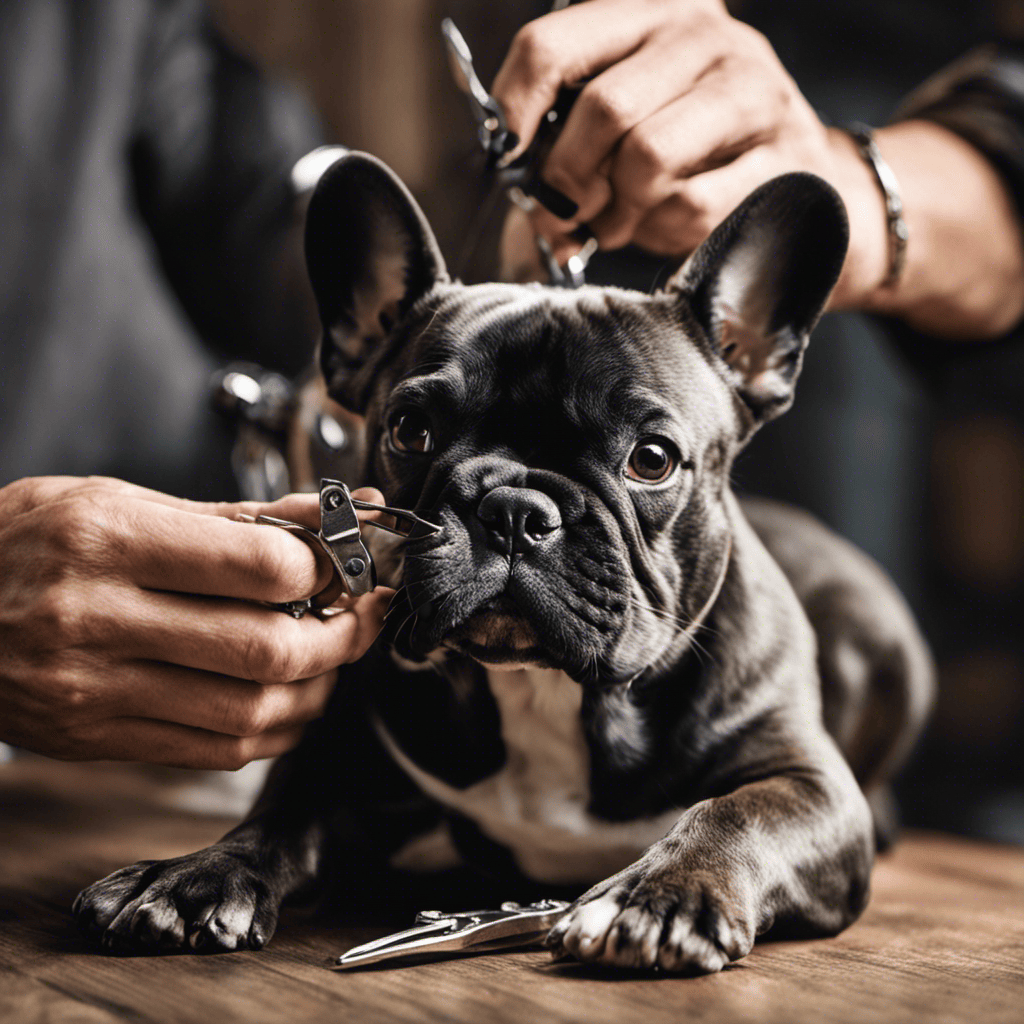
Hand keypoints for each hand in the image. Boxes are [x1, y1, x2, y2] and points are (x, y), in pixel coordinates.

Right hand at [0, 476, 393, 767]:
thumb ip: (236, 518)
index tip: (344, 564)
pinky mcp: (94, 737)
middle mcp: (97, 618)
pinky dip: (273, 731)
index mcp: (107, 540)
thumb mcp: (121, 502)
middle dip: (342, 637)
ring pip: (248, 711)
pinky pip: (212, 751)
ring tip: (331, 659)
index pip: (260, 566)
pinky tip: (289, 702)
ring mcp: (91, 689)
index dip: (326, 568)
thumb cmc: (26, 541)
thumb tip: (338, 512)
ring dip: (316, 689)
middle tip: (363, 616)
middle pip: (266, 649)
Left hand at [493, 0, 1023, 335]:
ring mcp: (753, 90)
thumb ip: (571, 136)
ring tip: (618, 220)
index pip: (551, 44)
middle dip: (568, 180)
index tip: (506, 161)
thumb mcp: (629, 122)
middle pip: (602, 109)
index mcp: (651, 13)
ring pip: (646, 157)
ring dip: (618, 208)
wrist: (804, 183)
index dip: (513, 110)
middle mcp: (705, 36)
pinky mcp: (782, 154)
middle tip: (564, 213)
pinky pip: (689, 205)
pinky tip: (667, 226)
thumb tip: (520, 200)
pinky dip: (662, 230)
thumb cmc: (695, 154)